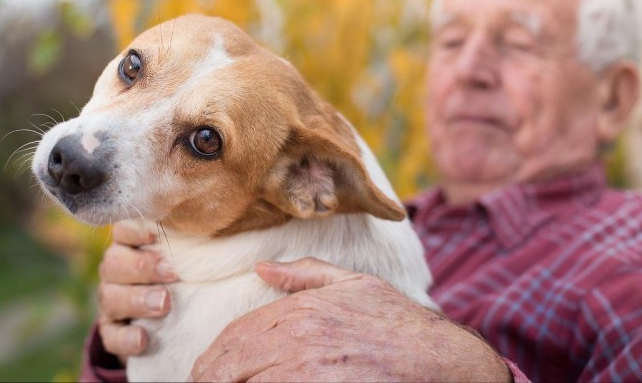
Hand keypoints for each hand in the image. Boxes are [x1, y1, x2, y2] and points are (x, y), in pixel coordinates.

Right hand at [97, 220, 178, 359]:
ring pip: (110, 297)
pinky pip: (111, 334)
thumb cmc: (182, 276)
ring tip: (164, 304)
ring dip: (137, 301)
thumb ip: (192, 245)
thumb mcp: (185, 258)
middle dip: (143, 267)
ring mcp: (110, 300)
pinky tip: (143, 339)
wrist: (169, 321)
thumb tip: (225, 230)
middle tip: (172, 273)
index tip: (155, 235)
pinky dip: (126, 337)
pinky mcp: (110, 330)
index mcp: (130, 245)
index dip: (135, 231)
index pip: (123, 230)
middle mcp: (115, 270)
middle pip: (114, 263)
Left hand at [192, 258, 510, 381]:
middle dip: (211, 378)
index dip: (214, 357)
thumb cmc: (395, 322)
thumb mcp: (352, 284)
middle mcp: (296, 340)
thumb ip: (304, 273)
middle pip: (229, 365)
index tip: (205, 371)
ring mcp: (304, 373)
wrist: (436, 358)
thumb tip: (262, 269)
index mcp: (298, 310)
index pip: (235, 335)